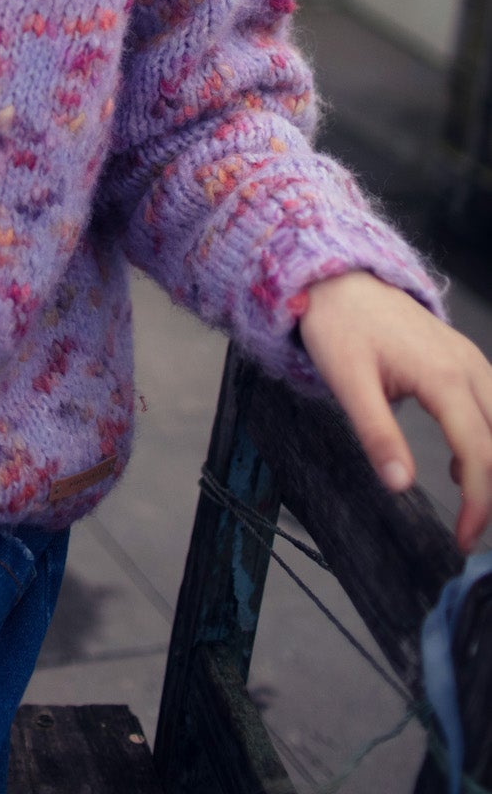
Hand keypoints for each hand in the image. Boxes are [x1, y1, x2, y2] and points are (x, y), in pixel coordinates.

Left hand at [299, 271, 491, 551]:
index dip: (479, 501)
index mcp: (443, 375)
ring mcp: (471, 360)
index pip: (478, 451)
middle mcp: (469, 366)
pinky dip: (488, 440)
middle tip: (472, 530)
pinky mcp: (464, 359)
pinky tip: (464, 464)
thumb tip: (401, 484)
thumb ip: (376, 432)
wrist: (339, 279)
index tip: (464, 536)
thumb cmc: (340, 325)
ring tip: (472, 504)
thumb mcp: (348, 382)